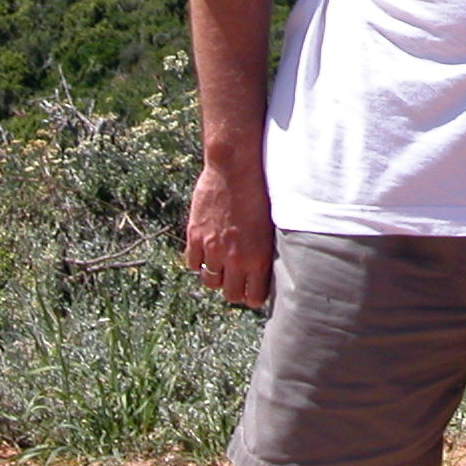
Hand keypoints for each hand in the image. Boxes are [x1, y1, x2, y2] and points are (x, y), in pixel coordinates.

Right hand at [184, 154, 274, 308]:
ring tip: (222, 267)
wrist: (236, 167)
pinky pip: (193, 263)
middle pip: (231, 294)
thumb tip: (267, 267)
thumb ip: (266, 249)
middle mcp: (235, 258)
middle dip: (235, 290)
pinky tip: (207, 252)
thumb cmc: (262, 190)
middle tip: (238, 281)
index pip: (254, 297)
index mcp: (258, 257)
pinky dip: (199, 261)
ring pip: (210, 282)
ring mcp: (213, 249)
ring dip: (216, 277)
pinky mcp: (196, 236)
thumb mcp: (272, 224)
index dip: (254, 297)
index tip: (254, 292)